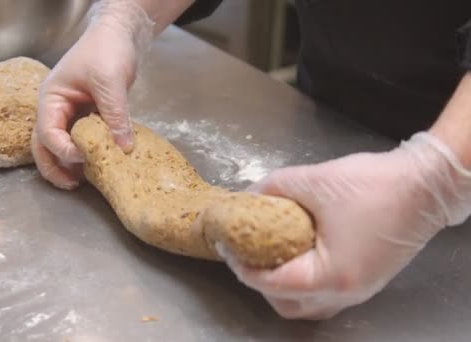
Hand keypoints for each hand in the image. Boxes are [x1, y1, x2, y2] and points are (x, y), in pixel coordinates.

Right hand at [32, 0, 153, 188]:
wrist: (121, 33)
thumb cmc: (107, 48)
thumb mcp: (111, 81)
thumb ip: (115, 115)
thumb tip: (123, 147)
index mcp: (51, 97)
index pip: (47, 131)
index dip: (63, 149)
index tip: (84, 158)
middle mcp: (56, 107)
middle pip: (44, 144)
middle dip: (55, 166)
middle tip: (72, 185)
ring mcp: (70, 112)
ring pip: (61, 145)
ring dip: (68, 164)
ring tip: (84, 181)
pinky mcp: (87, 115)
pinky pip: (82, 139)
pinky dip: (87, 153)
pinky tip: (100, 164)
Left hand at [219, 133, 470, 318]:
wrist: (426, 184)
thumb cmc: (373, 185)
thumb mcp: (313, 180)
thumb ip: (273, 188)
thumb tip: (248, 194)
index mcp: (331, 276)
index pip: (273, 284)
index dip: (244, 268)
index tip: (229, 248)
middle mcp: (346, 292)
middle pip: (289, 306)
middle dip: (262, 284)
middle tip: (247, 256)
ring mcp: (360, 290)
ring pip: (309, 305)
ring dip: (283, 287)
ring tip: (269, 257)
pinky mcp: (368, 279)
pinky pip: (327, 294)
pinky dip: (305, 282)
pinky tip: (298, 255)